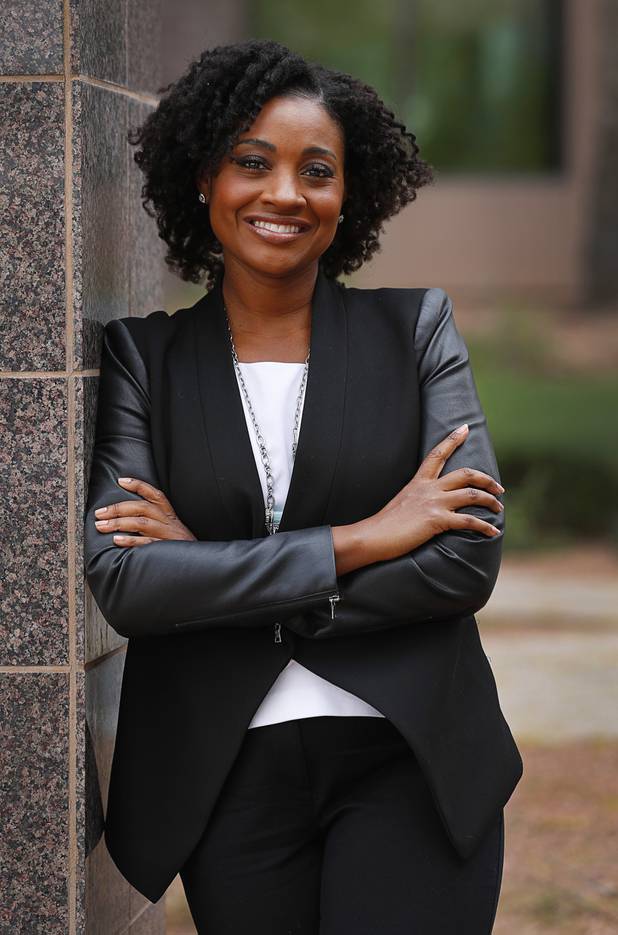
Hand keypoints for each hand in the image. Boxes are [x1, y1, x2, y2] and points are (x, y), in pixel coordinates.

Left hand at [93, 477, 196, 546]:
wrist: (199, 565)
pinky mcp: (166, 550)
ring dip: (119, 523)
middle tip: (99, 513)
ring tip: (101, 526)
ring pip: (142, 523)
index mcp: (170, 516)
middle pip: (143, 508)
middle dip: (118, 508)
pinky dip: (130, 541)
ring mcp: (168, 536)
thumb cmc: (180, 549)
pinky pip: (146, 543)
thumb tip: (127, 518)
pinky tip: (117, 540)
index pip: (155, 495)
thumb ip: (156, 524)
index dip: (139, 485)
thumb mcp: (173, 532)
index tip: (121, 481)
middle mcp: (169, 523)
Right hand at [333, 423, 504, 571]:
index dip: (453, 440)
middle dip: (486, 479)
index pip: (437, 454)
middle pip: (465, 473)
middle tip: (499, 487)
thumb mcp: (402, 502)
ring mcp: (433, 503)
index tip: (465, 428)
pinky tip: (492, 531)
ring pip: (472, 494)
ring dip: (491, 501)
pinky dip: (484, 526)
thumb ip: (417, 498)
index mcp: (419, 482)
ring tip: (499, 508)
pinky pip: (468, 521)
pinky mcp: (436, 520)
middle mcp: (428, 488)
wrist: (373, 535)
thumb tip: (426, 504)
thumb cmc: (385, 524)